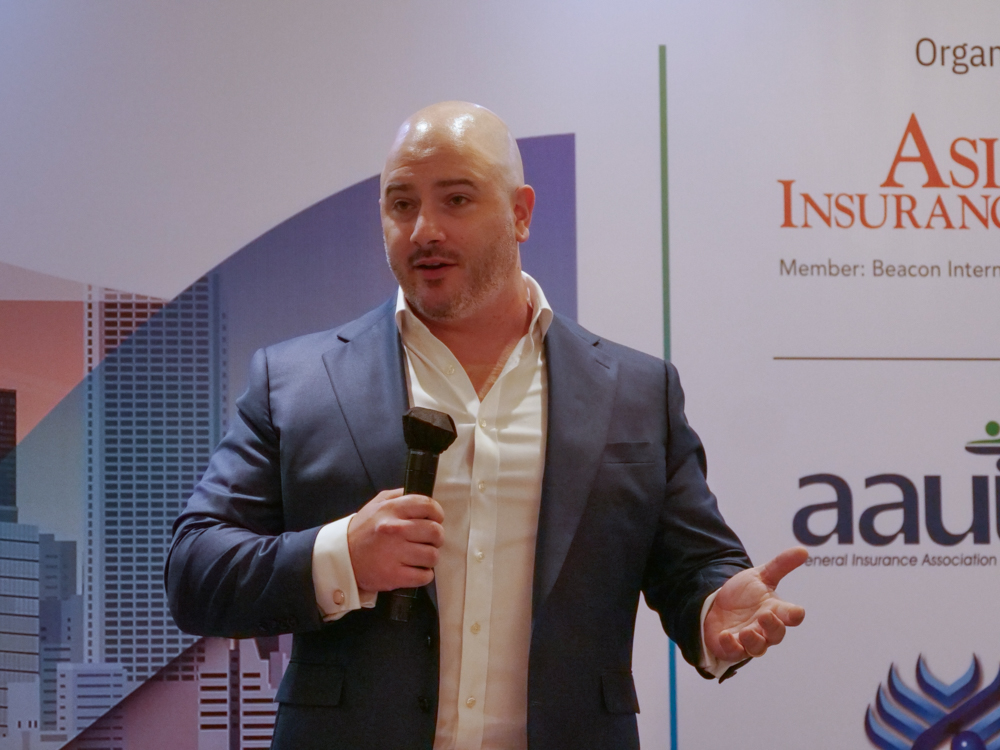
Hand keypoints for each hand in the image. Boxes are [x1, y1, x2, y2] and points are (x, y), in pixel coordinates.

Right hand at [347, 488, 444, 592]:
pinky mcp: (394, 576)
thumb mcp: (377, 503)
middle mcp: (394, 530)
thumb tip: (424, 493)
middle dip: (436, 537)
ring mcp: (394, 554)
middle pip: (435, 532)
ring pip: (433, 555)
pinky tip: (415, 569)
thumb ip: (400, 495)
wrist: (342, 558)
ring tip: (420, 555)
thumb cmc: (364, 530)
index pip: (428, 506)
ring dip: (430, 557)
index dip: (437, 513)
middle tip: (428, 539)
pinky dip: (424, 575)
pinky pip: (424, 576)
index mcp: (391, 510)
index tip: (435, 519)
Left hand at [703, 546, 806, 661]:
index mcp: (775, 610)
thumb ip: (780, 565)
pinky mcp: (732, 647)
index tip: (795, 612)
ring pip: (758, 648)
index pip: (791, 616)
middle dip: (772, 626)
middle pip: (776, 634)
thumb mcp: (760, 576)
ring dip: (754, 641)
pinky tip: (725, 635)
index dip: (794, 615)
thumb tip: (803, 550)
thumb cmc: (743, 594)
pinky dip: (731, 645)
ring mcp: (749, 640)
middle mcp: (765, 628)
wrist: (716, 603)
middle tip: (764, 615)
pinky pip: (734, 652)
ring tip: (746, 631)